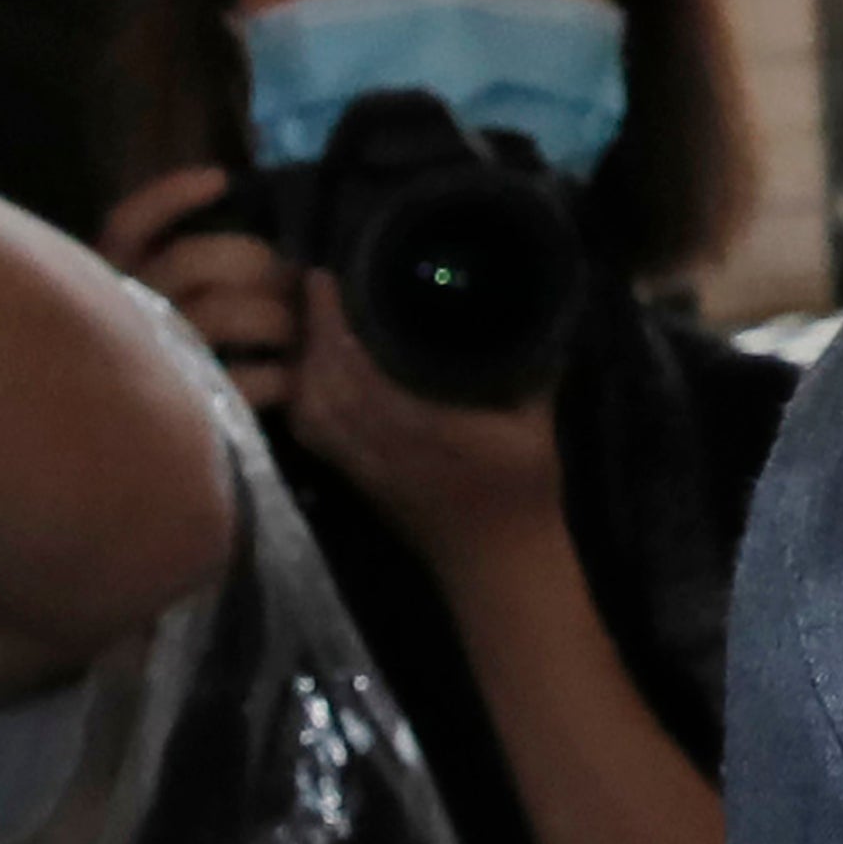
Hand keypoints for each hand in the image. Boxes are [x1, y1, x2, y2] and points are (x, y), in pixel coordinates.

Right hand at [104, 163, 301, 411]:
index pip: (127, 226)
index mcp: (115, 286)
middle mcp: (125, 316)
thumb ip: (193, 272)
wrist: (138, 463)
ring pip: (219, 313)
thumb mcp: (167, 310)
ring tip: (295, 329)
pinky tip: (288, 377)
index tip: (221, 180)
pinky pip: (240, 382)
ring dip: (274, 315)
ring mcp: (152, 363)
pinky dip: (276, 377)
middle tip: (290, 277)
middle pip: (193, 260)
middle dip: (254, 260)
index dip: (170, 198)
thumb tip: (247, 223)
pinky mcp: (183, 411)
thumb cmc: (170, 368)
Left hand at [282, 269, 568, 571]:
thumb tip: (538, 298)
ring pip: (310, 411)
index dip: (333, 328)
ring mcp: (361, 469)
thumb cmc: (524, 492)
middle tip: (316, 283)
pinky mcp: (353, 478)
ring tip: (315, 316)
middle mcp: (380, 451)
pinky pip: (313, 430)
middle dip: (310, 335)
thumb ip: (532, 363)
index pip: (360, 377)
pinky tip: (313, 366)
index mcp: (427, 434)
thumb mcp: (538, 422)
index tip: (328, 278)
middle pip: (320, 391)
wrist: (496, 566)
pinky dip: (305, 392)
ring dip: (303, 362)